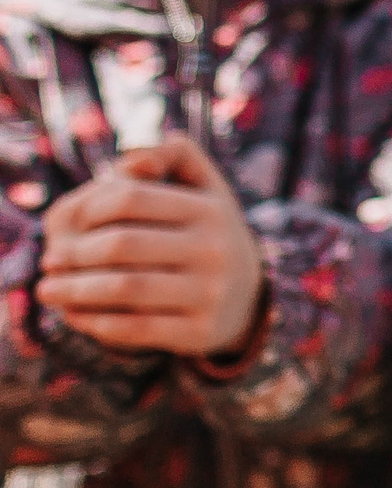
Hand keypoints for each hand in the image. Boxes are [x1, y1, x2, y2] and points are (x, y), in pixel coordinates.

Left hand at [37, 137, 263, 356]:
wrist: (246, 299)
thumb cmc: (202, 233)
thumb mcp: (199, 186)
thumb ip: (167, 156)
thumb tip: (129, 164)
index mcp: (211, 209)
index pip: (130, 197)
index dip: (89, 207)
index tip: (73, 224)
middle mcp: (216, 249)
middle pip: (121, 244)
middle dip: (74, 254)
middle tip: (50, 262)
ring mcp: (211, 293)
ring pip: (124, 288)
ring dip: (74, 291)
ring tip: (49, 291)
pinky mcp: (200, 331)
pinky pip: (135, 328)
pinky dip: (95, 322)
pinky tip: (75, 316)